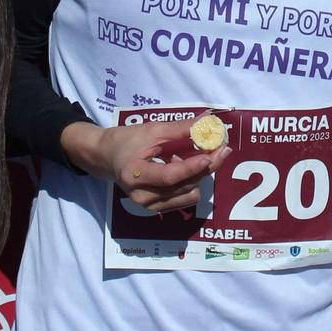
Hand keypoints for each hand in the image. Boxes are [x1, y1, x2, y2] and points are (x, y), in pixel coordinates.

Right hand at [62, 117, 231, 212]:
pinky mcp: (157, 209)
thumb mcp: (152, 130)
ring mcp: (149, 206)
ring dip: (200, 175)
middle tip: (223, 148)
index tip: (211, 153)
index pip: (169, 176)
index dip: (192, 167)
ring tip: (198, 156)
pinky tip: (188, 168)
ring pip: (189, 195)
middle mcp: (142, 196)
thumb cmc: (128, 141)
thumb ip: (180, 129)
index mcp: (135, 175)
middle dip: (206, 167)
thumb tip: (207, 122)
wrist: (108, 158)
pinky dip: (192, 183)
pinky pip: (185, 199)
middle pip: (184, 186)